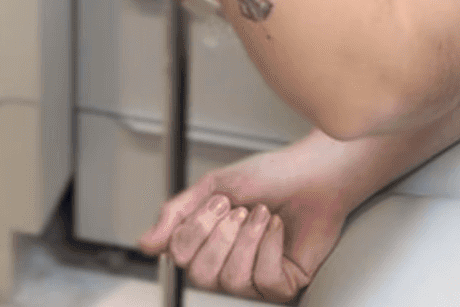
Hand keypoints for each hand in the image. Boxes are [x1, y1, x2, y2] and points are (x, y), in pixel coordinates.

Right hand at [137, 141, 351, 301]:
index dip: (196, 229)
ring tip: (262, 214)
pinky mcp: (281, 285)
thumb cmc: (269, 177)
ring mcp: (253, 278)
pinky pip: (263, 279)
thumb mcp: (213, 187)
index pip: (178, 255)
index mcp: (205, 241)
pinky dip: (270, 245)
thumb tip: (146, 244)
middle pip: (200, 275)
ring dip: (248, 237)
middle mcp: (225, 264)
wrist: (313, 174)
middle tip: (239, 209)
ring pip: (232, 279)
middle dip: (221, 236)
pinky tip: (277, 227)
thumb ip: (176, 214)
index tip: (218, 201)